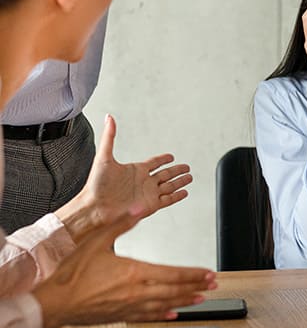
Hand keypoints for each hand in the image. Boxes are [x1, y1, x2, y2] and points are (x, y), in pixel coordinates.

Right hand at [33, 212, 216, 327]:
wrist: (54, 303)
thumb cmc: (72, 275)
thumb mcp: (97, 241)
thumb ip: (121, 224)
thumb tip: (138, 209)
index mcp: (135, 272)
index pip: (173, 273)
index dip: (193, 274)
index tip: (208, 273)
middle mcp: (137, 292)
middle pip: (174, 290)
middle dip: (196, 286)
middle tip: (213, 285)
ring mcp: (130, 307)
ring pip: (165, 304)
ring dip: (185, 301)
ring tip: (201, 299)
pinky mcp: (121, 316)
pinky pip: (148, 316)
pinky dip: (164, 315)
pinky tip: (173, 314)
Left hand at [55, 115, 191, 242]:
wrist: (96, 209)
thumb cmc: (96, 186)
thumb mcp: (104, 157)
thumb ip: (110, 137)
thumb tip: (109, 118)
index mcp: (135, 170)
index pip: (154, 163)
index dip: (163, 159)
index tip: (170, 157)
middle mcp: (143, 182)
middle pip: (166, 174)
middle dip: (177, 170)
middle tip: (186, 167)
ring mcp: (148, 194)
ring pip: (170, 186)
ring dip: (180, 181)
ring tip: (190, 177)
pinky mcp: (151, 205)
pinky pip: (168, 199)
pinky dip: (177, 196)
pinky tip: (184, 192)